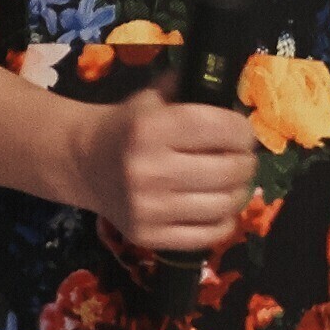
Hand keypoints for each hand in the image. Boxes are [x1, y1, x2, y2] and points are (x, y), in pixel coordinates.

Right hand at [75, 74, 261, 253]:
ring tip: (231, 181)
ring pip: (224, 205)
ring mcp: (148, 209)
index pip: (222, 129)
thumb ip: (195, 92)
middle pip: (229, 170)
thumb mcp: (155, 98)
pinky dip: (225, 221)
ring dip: (239, 191)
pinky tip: (218, 206)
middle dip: (245, 161)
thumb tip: (239, 102)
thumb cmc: (129, 126)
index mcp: (149, 128)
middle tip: (241, 157)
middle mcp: (148, 170)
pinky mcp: (149, 237)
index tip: (242, 133)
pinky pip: (209, 235)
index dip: (242, 131)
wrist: (85, 163)